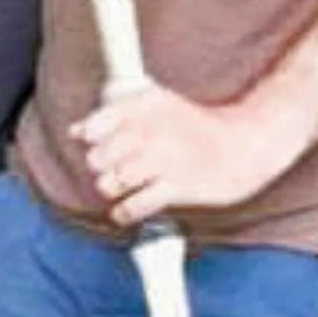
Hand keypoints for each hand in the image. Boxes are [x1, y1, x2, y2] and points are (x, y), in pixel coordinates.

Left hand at [71, 82, 280, 227]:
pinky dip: (124, 212)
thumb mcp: (156, 104)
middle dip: (102, 167)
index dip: (93, 139)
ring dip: (113, 189)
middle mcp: (151, 130)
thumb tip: (74, 131)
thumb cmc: (193, 126)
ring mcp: (164, 160)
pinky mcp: (177, 188)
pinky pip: (132, 207)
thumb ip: (113, 112)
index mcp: (145, 104)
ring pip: (110, 183)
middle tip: (119, 168)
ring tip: (127, 186)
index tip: (103, 143)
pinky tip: (130, 206)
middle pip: (97, 158)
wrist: (243, 145)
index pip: (95, 125)